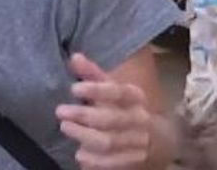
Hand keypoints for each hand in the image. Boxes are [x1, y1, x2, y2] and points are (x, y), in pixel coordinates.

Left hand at [56, 54, 152, 169]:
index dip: (96, 90)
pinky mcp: (132, 160)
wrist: (156, 138)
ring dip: (84, 136)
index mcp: (134, 97)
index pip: (117, 92)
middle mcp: (138, 118)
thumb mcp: (111, 88)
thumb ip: (92, 74)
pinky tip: (80, 154)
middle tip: (60, 111)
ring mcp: (136, 141)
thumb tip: (75, 57)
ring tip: (65, 127)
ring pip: (109, 141)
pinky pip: (112, 162)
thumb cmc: (123, 107)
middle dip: (83, 115)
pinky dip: (94, 159)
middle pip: (111, 118)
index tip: (73, 89)